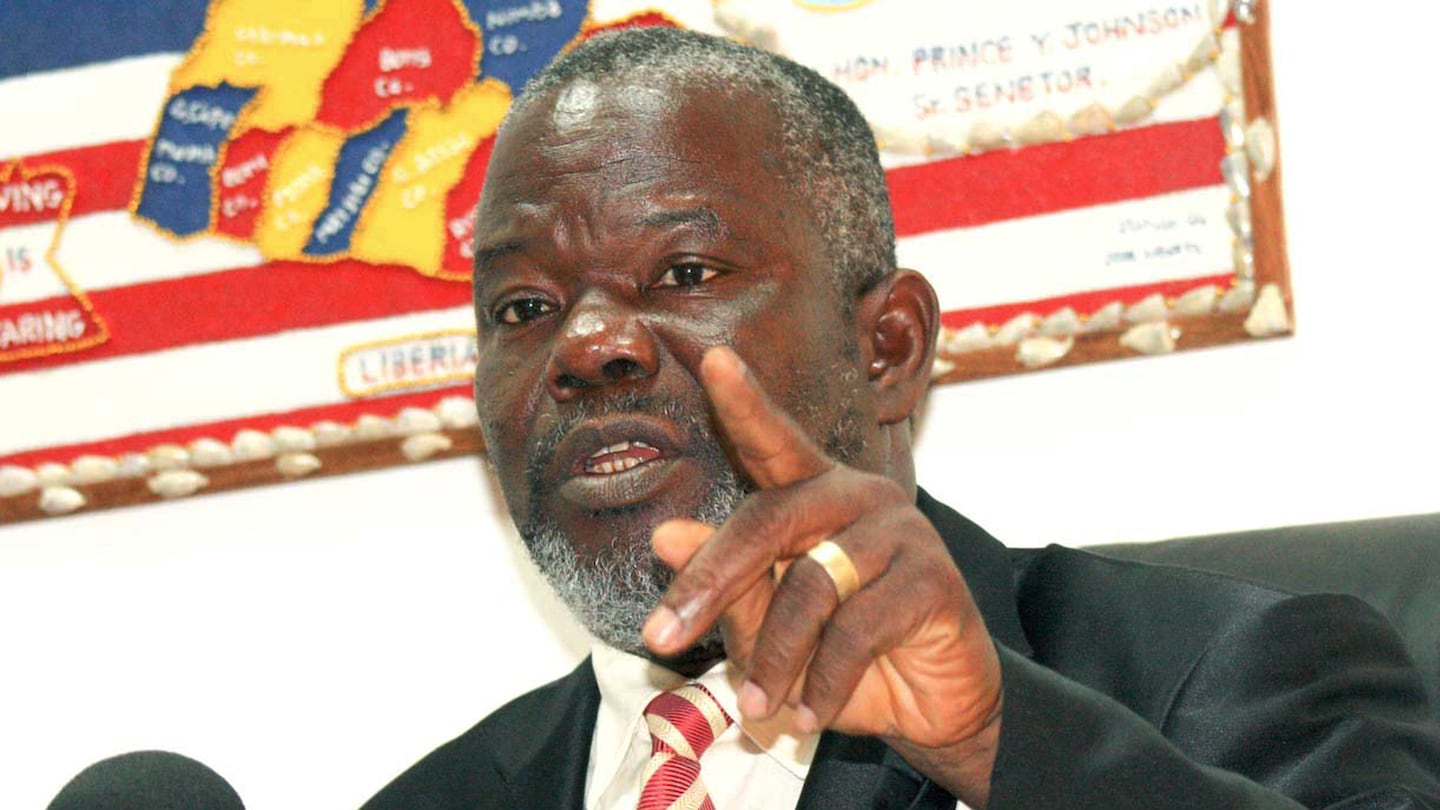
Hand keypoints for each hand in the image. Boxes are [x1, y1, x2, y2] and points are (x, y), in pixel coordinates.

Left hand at [641, 346, 1002, 802]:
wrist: (932, 709)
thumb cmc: (842, 659)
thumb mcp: (770, 628)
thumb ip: (728, 582)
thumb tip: (664, 536)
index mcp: (814, 494)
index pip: (773, 440)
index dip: (744, 401)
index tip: (713, 360)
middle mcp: (858, 497)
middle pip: (769, 521)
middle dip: (710, 583)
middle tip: (660, 637)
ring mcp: (901, 530)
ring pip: (811, 585)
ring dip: (775, 657)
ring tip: (758, 706)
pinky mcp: (933, 577)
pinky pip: (857, 628)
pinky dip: (824, 680)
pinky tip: (808, 713)